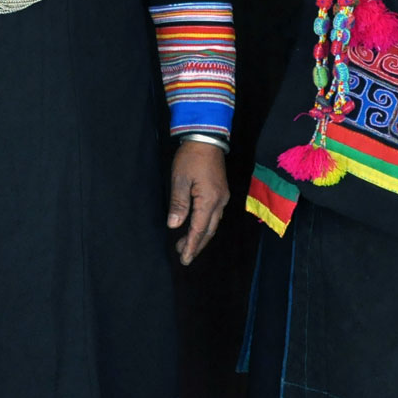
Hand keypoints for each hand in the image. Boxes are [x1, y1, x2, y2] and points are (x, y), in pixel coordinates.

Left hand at [167, 141, 229, 265]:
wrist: (207, 139)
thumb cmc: (191, 158)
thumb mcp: (180, 179)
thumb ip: (178, 204)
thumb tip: (174, 225)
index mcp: (209, 200)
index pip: (199, 229)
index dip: (191, 245)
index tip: (184, 258)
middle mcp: (220, 202)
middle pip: (208, 230)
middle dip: (196, 245)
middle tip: (184, 256)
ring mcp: (222, 197)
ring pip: (212, 224)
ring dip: (200, 236)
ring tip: (185, 245)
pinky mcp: (221, 192)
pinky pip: (214, 215)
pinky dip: (205, 226)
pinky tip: (196, 227)